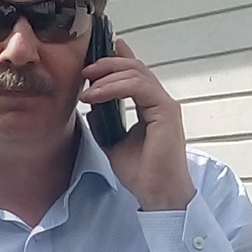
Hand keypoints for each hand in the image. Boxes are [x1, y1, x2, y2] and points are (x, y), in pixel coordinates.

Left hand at [79, 38, 194, 210]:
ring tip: (86, 87)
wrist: (156, 193)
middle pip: (135, 68)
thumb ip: (104, 122)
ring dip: (107, 76)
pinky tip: (96, 96)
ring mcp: (164, 105)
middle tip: (85, 70)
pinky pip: (138, 88)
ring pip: (136, 74)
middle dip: (107, 64)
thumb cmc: (141, 173)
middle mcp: (159, 101)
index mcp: (150, 106)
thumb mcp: (112, 142)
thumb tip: (90, 107)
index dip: (118, 59)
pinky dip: (114, 87)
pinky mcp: (166, 111)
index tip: (94, 57)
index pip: (135, 74)